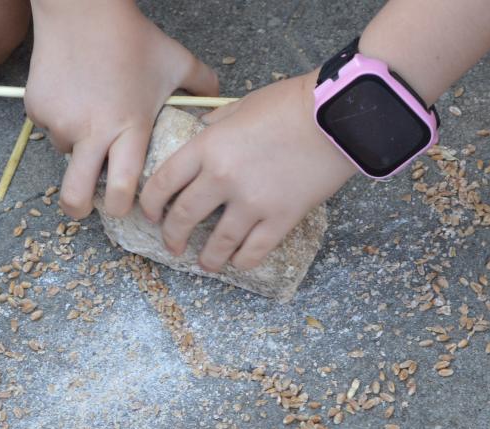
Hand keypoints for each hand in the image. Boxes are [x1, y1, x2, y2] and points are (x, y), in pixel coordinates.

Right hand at [24, 0, 217, 218]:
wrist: (83, 10)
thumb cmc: (133, 38)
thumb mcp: (176, 61)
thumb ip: (202, 85)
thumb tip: (219, 103)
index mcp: (130, 129)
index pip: (121, 189)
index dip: (121, 205)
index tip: (124, 205)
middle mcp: (92, 132)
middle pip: (75, 196)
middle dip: (79, 210)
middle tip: (84, 206)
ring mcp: (61, 122)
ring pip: (66, 152)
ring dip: (77, 144)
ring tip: (92, 111)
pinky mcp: (37, 109)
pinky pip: (49, 126)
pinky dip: (59, 118)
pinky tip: (74, 92)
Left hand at [138, 72, 356, 271]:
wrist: (338, 115)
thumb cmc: (292, 104)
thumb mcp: (242, 106)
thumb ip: (216, 125)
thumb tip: (202, 133)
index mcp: (208, 146)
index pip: (164, 182)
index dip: (150, 203)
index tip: (151, 214)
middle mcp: (223, 177)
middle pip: (183, 217)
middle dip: (173, 236)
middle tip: (173, 244)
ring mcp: (252, 201)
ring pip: (217, 243)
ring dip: (207, 258)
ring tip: (206, 263)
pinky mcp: (281, 218)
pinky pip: (254, 251)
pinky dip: (242, 261)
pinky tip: (238, 261)